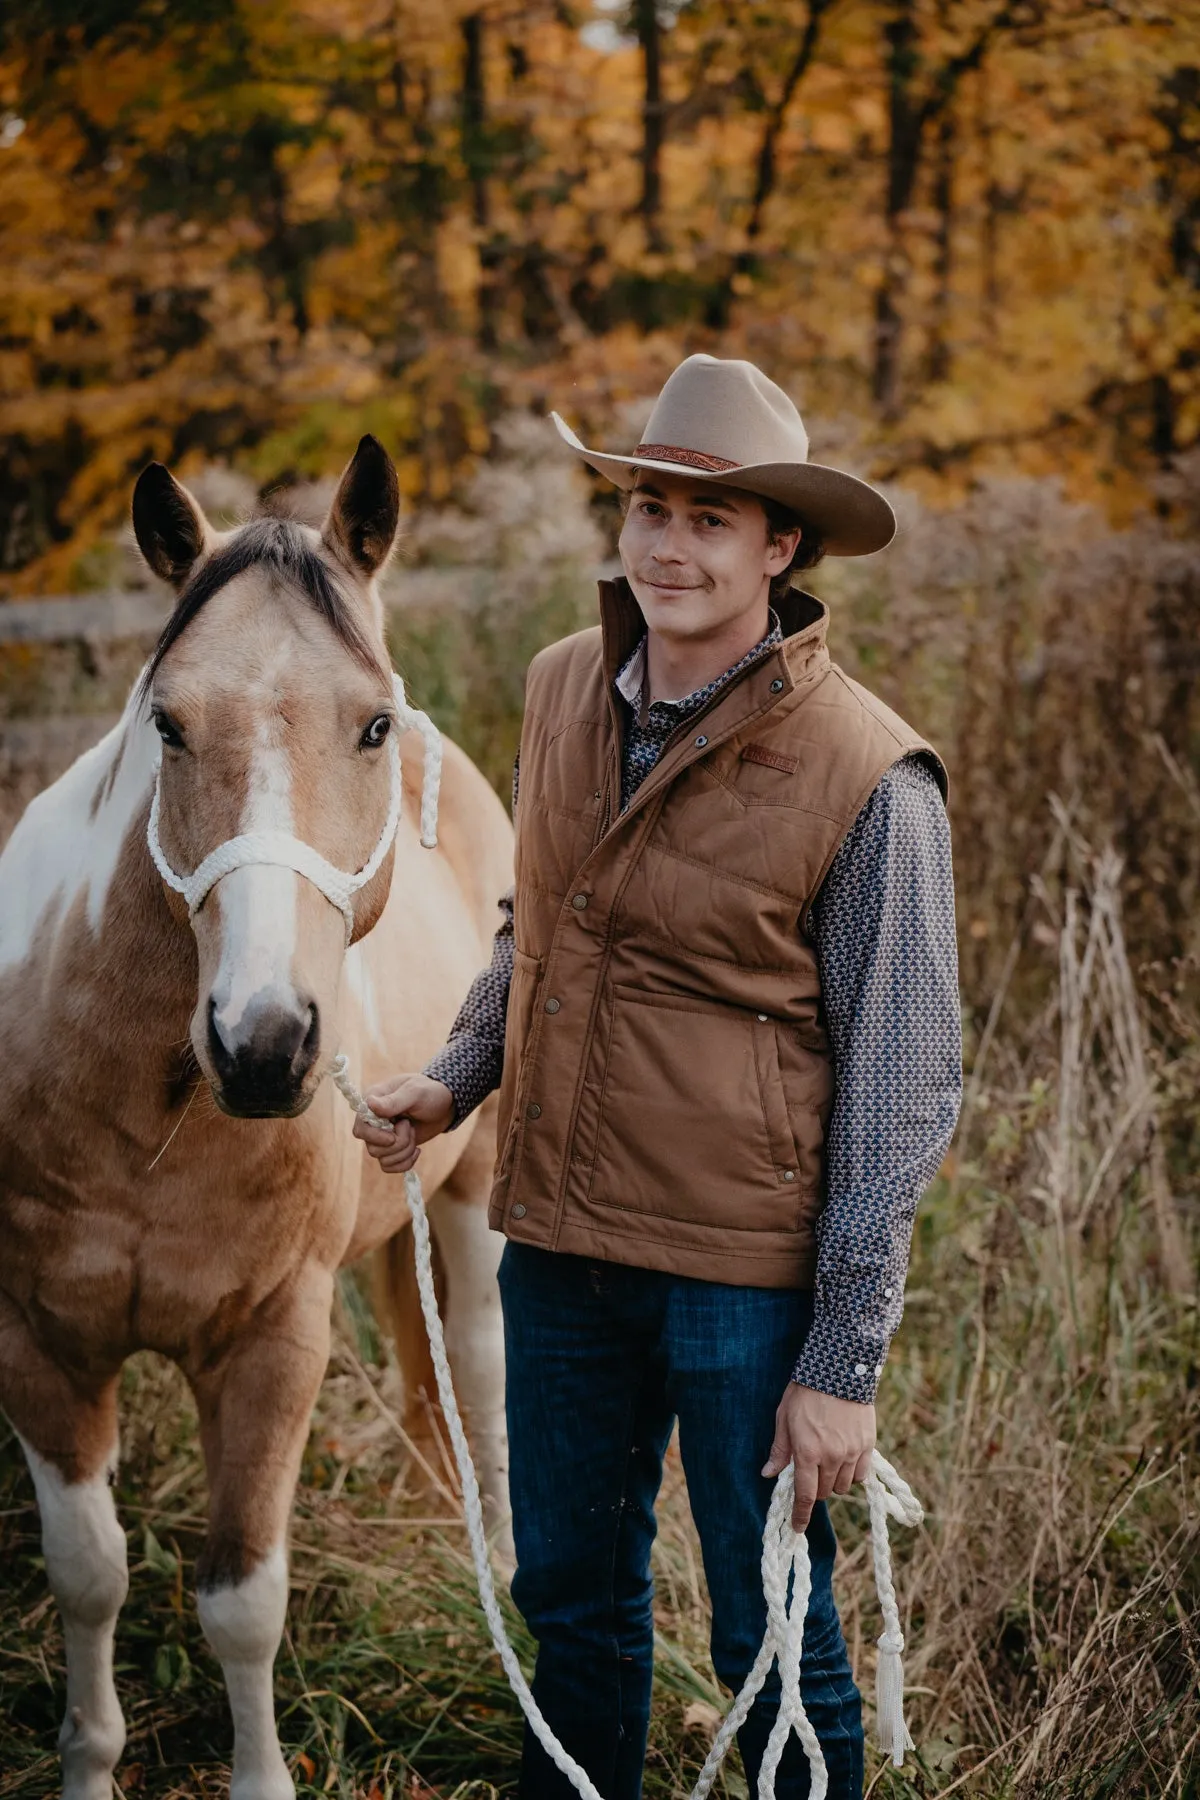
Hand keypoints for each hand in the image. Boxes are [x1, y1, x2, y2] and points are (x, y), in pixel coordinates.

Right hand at [352, 1073, 454, 1173]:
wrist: (445, 1105)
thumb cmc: (430, 1092)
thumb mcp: (415, 1093)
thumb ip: (394, 1101)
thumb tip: (370, 1103)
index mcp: (372, 1102)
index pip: (360, 1129)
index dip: (375, 1137)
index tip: (393, 1136)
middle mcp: (373, 1122)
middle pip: (372, 1148)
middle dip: (398, 1143)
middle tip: (410, 1126)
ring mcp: (382, 1137)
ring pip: (383, 1159)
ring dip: (405, 1151)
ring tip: (414, 1132)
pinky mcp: (392, 1149)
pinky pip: (389, 1166)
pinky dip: (405, 1162)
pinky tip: (417, 1150)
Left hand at [762, 1383, 875, 1531]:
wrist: (839, 1369)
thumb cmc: (805, 1392)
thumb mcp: (784, 1418)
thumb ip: (780, 1450)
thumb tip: (768, 1474)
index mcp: (807, 1452)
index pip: (805, 1496)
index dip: (800, 1515)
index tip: (797, 1527)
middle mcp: (831, 1457)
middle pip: (825, 1492)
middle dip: (815, 1489)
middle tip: (810, 1472)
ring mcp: (852, 1452)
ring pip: (843, 1486)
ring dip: (833, 1481)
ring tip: (827, 1463)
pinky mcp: (868, 1445)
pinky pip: (861, 1475)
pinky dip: (852, 1474)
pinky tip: (845, 1461)